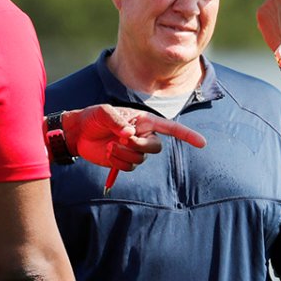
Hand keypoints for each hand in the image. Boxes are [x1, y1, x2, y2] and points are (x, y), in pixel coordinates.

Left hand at [65, 105, 205, 170]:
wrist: (78, 133)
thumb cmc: (92, 117)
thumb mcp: (103, 113)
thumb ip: (118, 121)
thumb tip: (130, 133)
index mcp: (144, 120)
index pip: (170, 127)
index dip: (187, 135)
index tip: (201, 143)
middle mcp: (143, 135)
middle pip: (155, 146)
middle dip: (141, 145)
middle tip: (123, 139)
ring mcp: (134, 149)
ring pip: (141, 158)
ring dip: (125, 153)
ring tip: (110, 145)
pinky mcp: (124, 160)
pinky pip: (130, 167)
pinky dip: (119, 162)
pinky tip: (109, 153)